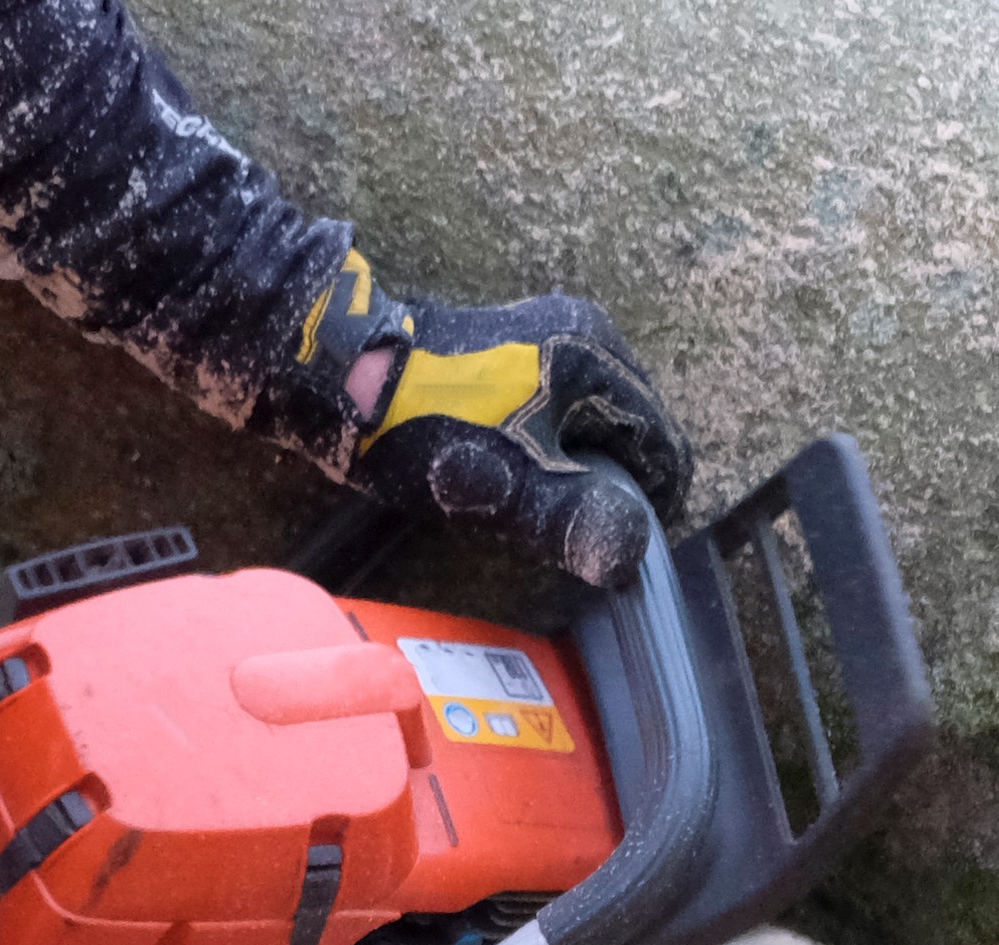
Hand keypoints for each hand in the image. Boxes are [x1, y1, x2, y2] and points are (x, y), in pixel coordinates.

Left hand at [305, 255, 693, 584]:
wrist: (334, 375)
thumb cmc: (423, 429)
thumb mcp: (508, 484)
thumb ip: (576, 518)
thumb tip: (633, 555)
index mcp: (597, 356)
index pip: (663, 446)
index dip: (651, 507)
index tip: (617, 551)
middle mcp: (579, 335)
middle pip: (627, 435)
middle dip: (608, 488)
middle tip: (566, 539)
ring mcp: (537, 340)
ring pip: (584, 427)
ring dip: (572, 474)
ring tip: (532, 517)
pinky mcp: (498, 356)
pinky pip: (546, 416)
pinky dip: (541, 453)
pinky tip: (506, 484)